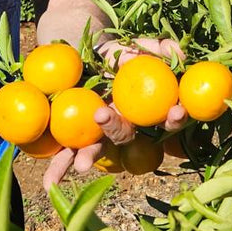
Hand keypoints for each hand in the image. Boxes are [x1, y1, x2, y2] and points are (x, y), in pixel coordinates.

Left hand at [41, 36, 187, 187]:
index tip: (176, 110)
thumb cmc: (118, 51)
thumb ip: (160, 49)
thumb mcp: (139, 46)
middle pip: (126, 136)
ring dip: (88, 157)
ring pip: (97, 148)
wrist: (84, 48)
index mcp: (143, 110)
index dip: (174, 118)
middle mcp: (123, 125)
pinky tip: (48, 184)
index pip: (164, 120)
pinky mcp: (74, 134)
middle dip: (118, 131)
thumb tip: (183, 57)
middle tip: (104, 116)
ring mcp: (98, 132)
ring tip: (81, 166)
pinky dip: (57, 168)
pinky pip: (66, 151)